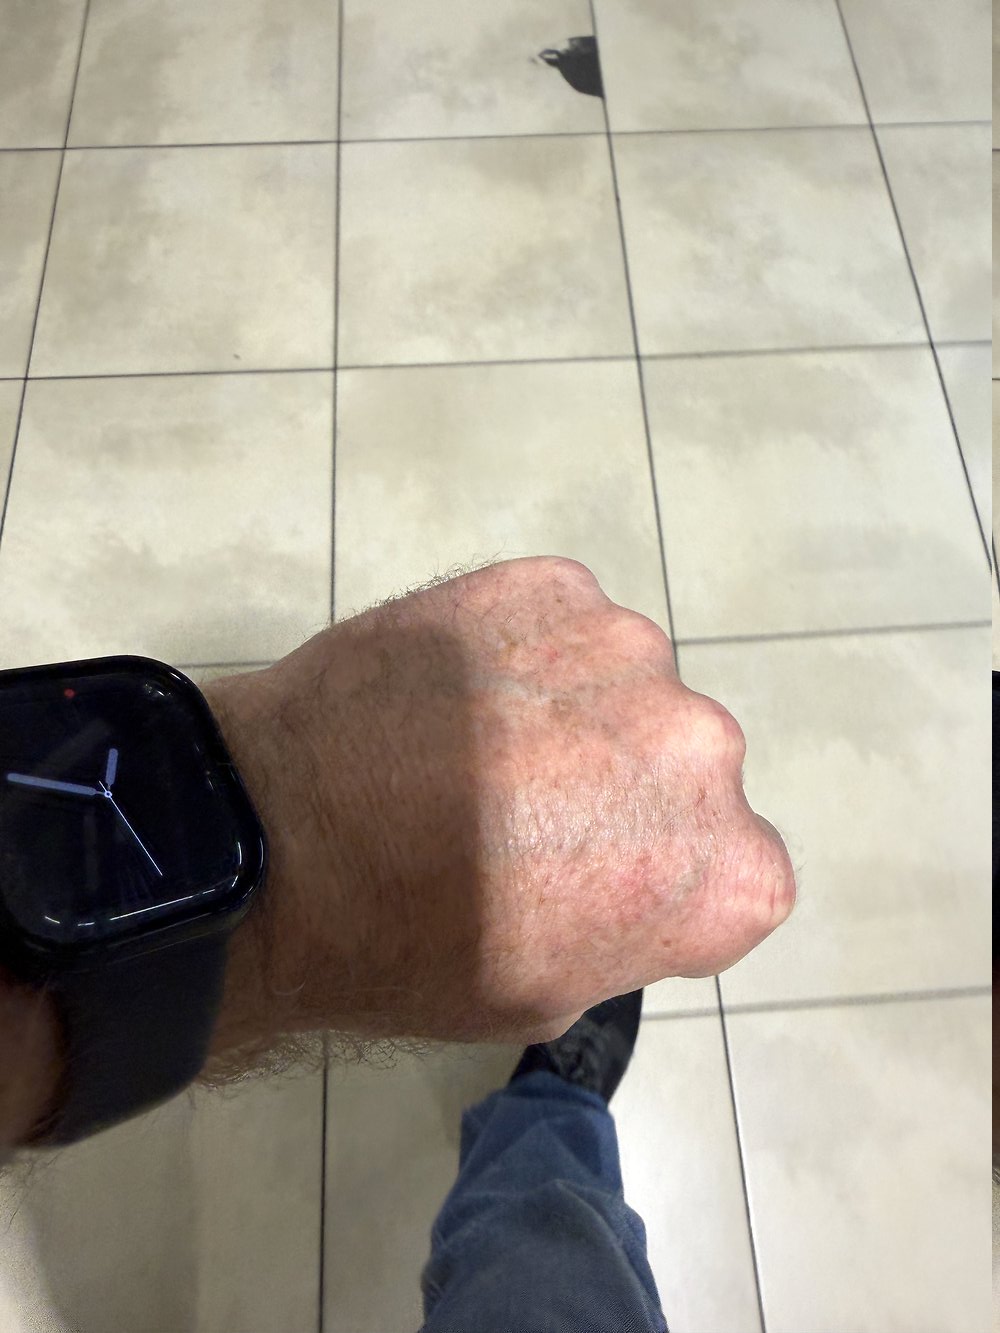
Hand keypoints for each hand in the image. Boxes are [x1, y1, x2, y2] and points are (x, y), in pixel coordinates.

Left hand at [202, 557, 795, 1060]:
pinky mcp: (549, 581)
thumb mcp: (550, 993)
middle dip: (620, 785)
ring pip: (622, 681)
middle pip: (681, 765)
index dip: (655, 879)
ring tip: (473, 743)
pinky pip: (560, 619)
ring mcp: (627, 647)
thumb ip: (635, 924)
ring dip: (572, 707)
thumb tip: (628, 866)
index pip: (734, 869)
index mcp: (729, 870)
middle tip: (524, 809)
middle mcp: (705, 746)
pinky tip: (451, 688)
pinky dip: (522, 647)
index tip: (585, 882)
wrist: (274, 840)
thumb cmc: (410, 950)